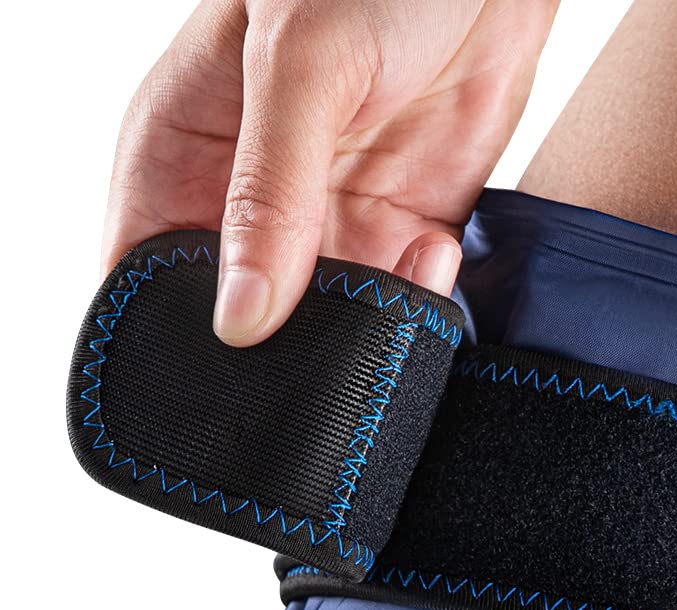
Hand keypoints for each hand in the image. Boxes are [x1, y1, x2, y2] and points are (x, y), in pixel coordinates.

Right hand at [103, 0, 557, 344]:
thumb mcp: (301, 69)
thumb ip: (269, 195)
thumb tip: (240, 318)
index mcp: (183, 152)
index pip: (148, 273)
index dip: (169, 337)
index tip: (218, 383)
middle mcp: (254, 199)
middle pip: (250, 317)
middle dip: (284, 349)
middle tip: (323, 368)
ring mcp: (334, 215)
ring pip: (336, 321)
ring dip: (368, 326)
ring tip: (392, 280)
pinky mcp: (410, 223)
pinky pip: (408, 297)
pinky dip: (424, 298)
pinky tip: (436, 253)